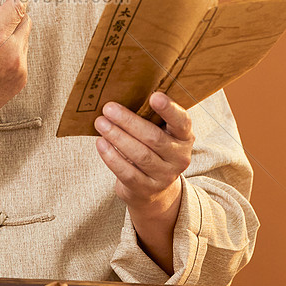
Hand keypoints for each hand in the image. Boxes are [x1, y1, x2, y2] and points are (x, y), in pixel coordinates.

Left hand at [94, 92, 194, 271]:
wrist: (154, 190)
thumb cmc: (152, 149)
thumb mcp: (160, 132)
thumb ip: (150, 117)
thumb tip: (122, 97)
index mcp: (185, 137)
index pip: (182, 121)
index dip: (169, 109)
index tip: (154, 96)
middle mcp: (180, 157)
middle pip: (153, 138)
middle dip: (129, 122)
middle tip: (108, 108)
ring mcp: (165, 176)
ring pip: (140, 155)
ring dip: (117, 137)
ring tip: (100, 123)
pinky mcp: (147, 189)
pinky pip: (127, 172)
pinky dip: (112, 157)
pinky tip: (101, 143)